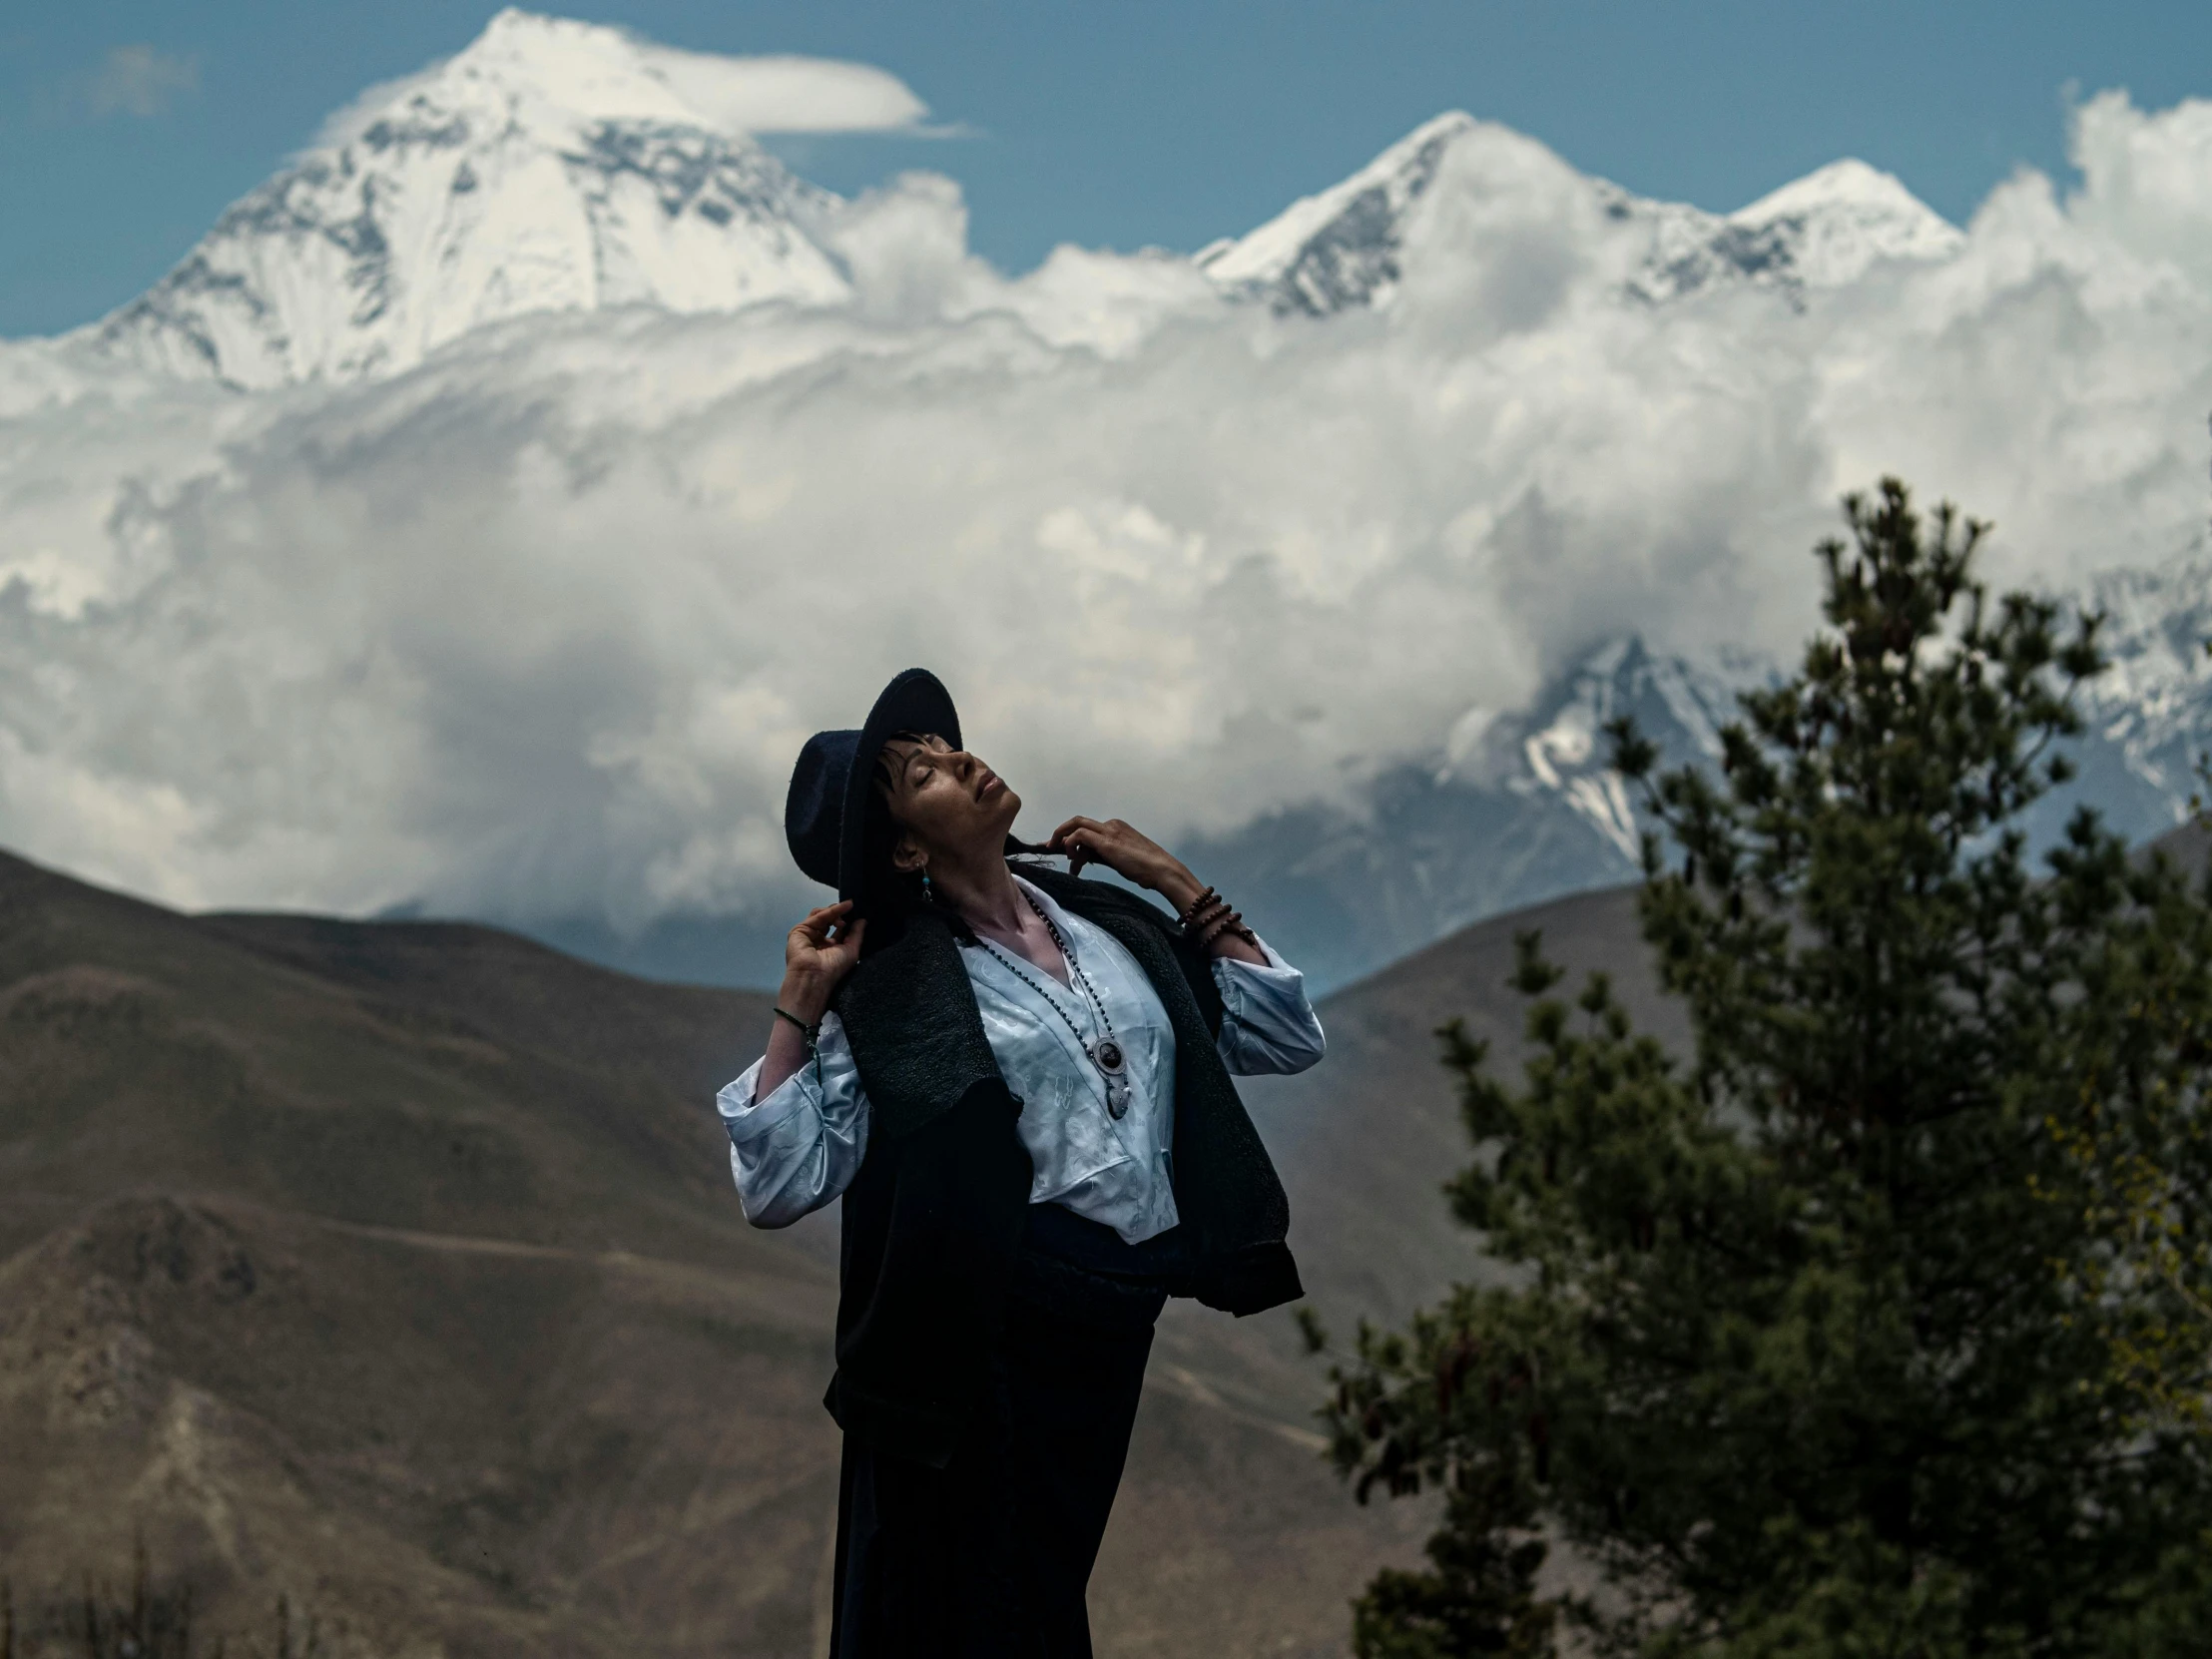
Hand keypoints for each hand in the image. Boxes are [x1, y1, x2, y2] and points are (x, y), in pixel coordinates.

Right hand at [781, 900, 865, 1018]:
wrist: (814, 976)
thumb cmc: (834, 968)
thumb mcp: (852, 950)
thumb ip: (857, 934)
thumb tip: (862, 920)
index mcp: (829, 946)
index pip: (838, 929)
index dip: (847, 921)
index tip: (857, 913)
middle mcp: (818, 939)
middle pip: (828, 920)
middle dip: (840, 914)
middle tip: (851, 910)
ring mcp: (808, 934)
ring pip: (821, 915)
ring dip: (835, 911)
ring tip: (846, 913)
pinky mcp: (800, 930)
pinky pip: (817, 916)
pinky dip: (831, 910)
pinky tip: (843, 908)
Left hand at [1046, 817, 1201, 912]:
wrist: (1163, 870)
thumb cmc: (1146, 869)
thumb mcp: (1121, 860)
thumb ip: (1104, 855)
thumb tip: (1084, 858)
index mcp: (1116, 828)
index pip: (1088, 828)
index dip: (1072, 838)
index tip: (1063, 851)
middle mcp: (1111, 825)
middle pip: (1078, 821)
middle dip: (1061, 833)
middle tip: (1050, 847)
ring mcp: (1109, 831)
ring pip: (1076, 825)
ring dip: (1064, 841)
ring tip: (1067, 861)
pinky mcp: (1107, 841)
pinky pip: (1080, 836)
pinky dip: (1071, 846)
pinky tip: (1074, 862)